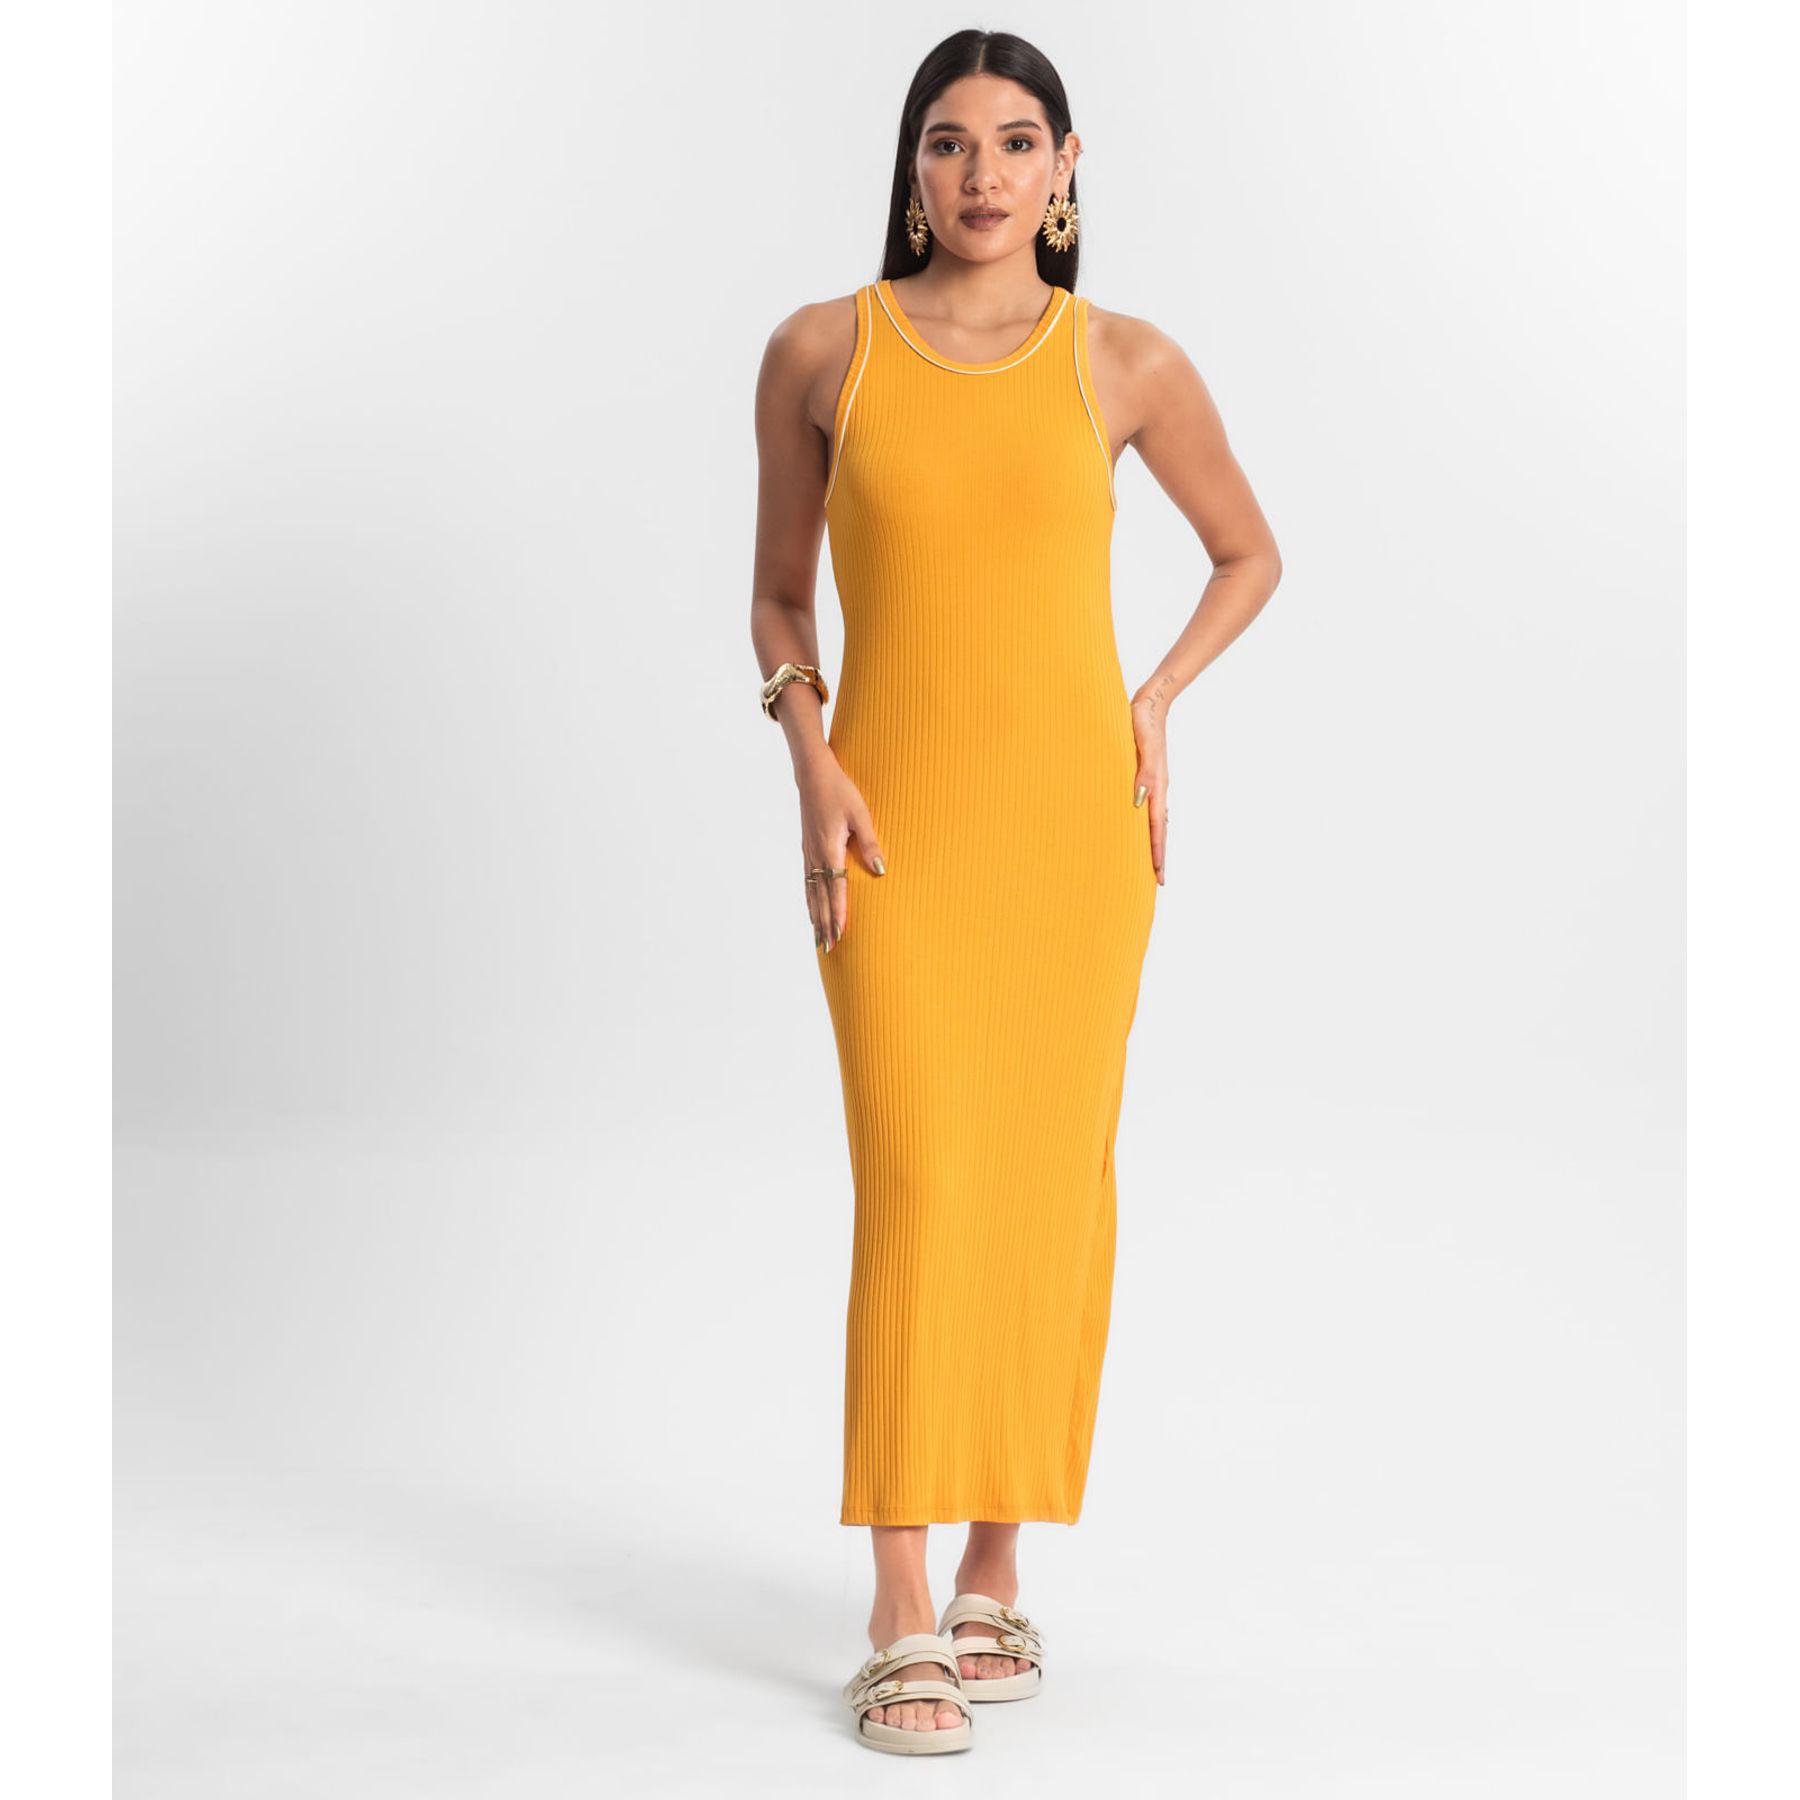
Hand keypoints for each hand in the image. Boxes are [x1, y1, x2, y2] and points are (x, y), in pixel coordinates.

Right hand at [796, 753, 886, 949]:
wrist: (813, 774)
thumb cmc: (839, 790)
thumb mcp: (861, 814)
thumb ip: (870, 843)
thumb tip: (880, 871)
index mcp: (829, 849)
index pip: (835, 890)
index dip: (838, 914)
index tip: (840, 935)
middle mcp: (816, 855)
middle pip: (820, 898)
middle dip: (824, 924)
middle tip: (829, 948)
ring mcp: (809, 853)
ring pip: (811, 893)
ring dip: (815, 916)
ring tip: (818, 938)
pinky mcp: (807, 849)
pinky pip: (807, 882)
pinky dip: (809, 900)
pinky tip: (811, 909)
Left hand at [1128, 695, 1169, 884]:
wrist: (1150, 703)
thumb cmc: (1141, 722)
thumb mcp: (1141, 745)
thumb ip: (1142, 772)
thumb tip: (1139, 801)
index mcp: (1156, 784)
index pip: (1157, 826)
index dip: (1157, 851)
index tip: (1158, 875)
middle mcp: (1157, 788)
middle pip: (1160, 829)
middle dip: (1159, 855)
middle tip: (1158, 881)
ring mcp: (1155, 783)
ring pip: (1156, 821)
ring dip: (1154, 843)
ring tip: (1152, 864)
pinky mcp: (1149, 777)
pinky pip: (1150, 808)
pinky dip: (1149, 825)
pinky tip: (1142, 829)